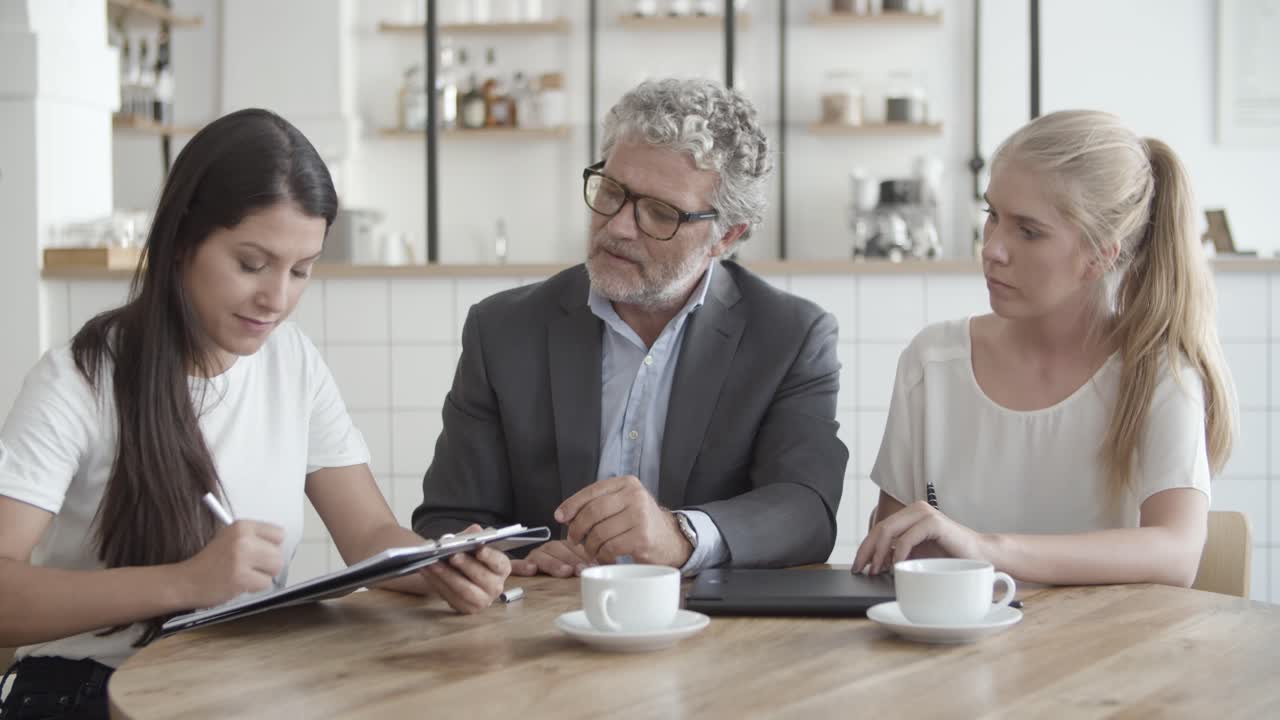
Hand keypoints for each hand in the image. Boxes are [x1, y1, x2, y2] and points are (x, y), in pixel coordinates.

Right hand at [177, 520, 284, 607]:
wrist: (186, 580)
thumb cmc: (209, 562)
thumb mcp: (229, 538)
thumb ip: (254, 538)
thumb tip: (278, 545)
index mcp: (242, 526)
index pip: (278, 533)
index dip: (272, 546)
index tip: (261, 552)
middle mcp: (243, 539)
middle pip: (279, 553)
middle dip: (268, 564)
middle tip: (251, 567)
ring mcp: (241, 558)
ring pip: (275, 569)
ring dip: (263, 576)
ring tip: (245, 574)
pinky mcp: (240, 577)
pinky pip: (265, 584)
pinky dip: (254, 587)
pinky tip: (239, 583)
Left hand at [418, 524, 511, 613]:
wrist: (458, 574)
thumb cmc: (468, 556)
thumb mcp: (471, 543)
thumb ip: (473, 536)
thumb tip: (475, 530)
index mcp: (502, 568)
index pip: (500, 563)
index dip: (490, 557)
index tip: (479, 550)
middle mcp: (496, 586)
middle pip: (482, 578)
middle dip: (466, 566)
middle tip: (452, 556)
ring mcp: (482, 600)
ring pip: (464, 590)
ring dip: (447, 576)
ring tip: (432, 563)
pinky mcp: (466, 608)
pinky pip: (450, 597)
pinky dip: (437, 583)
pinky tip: (427, 571)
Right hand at [510, 540, 593, 577]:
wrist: (528, 577)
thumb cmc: (564, 572)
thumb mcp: (578, 569)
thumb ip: (589, 566)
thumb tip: (604, 568)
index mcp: (564, 548)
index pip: (573, 546)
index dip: (583, 555)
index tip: (593, 564)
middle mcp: (549, 550)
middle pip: (557, 550)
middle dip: (571, 560)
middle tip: (581, 569)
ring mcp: (534, 558)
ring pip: (541, 556)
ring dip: (553, 563)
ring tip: (564, 571)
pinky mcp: (519, 567)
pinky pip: (517, 564)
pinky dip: (522, 566)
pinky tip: (531, 569)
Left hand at [554, 475, 691, 567]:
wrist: (671, 539)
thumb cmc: (640, 522)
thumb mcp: (624, 503)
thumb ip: (599, 503)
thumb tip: (565, 514)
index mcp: (627, 483)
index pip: (592, 491)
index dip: (572, 504)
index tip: (559, 517)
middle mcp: (635, 496)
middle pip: (593, 511)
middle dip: (577, 528)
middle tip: (574, 539)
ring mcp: (640, 516)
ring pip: (599, 532)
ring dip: (590, 546)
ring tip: (591, 550)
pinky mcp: (641, 538)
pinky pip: (610, 547)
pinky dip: (603, 555)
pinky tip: (606, 557)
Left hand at [853, 501, 988, 574]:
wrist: (981, 557)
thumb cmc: (950, 559)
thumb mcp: (918, 556)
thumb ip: (897, 555)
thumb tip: (873, 565)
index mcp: (909, 516)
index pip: (879, 529)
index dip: (865, 548)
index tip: (857, 566)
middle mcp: (915, 510)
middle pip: (880, 528)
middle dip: (867, 551)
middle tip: (861, 570)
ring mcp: (924, 514)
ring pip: (889, 530)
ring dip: (878, 553)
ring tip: (875, 570)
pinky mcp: (934, 522)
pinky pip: (907, 537)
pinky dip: (897, 553)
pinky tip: (895, 567)